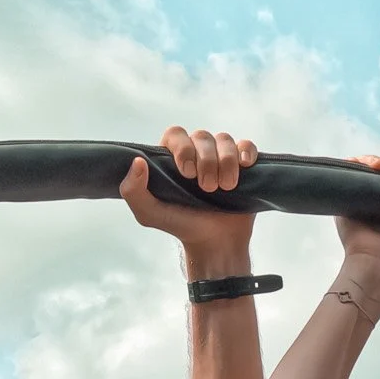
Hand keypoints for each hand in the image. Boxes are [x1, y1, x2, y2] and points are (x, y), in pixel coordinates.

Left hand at [122, 126, 257, 273]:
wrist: (214, 244)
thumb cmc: (181, 226)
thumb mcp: (149, 214)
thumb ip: (133, 191)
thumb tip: (138, 161)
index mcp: (172, 158)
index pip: (176, 135)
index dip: (183, 148)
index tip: (186, 173)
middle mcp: (196, 153)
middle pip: (202, 136)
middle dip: (206, 161)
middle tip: (207, 188)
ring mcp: (220, 158)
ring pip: (224, 140)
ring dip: (226, 162)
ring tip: (225, 188)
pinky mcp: (242, 165)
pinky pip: (246, 145)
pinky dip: (246, 151)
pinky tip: (245, 166)